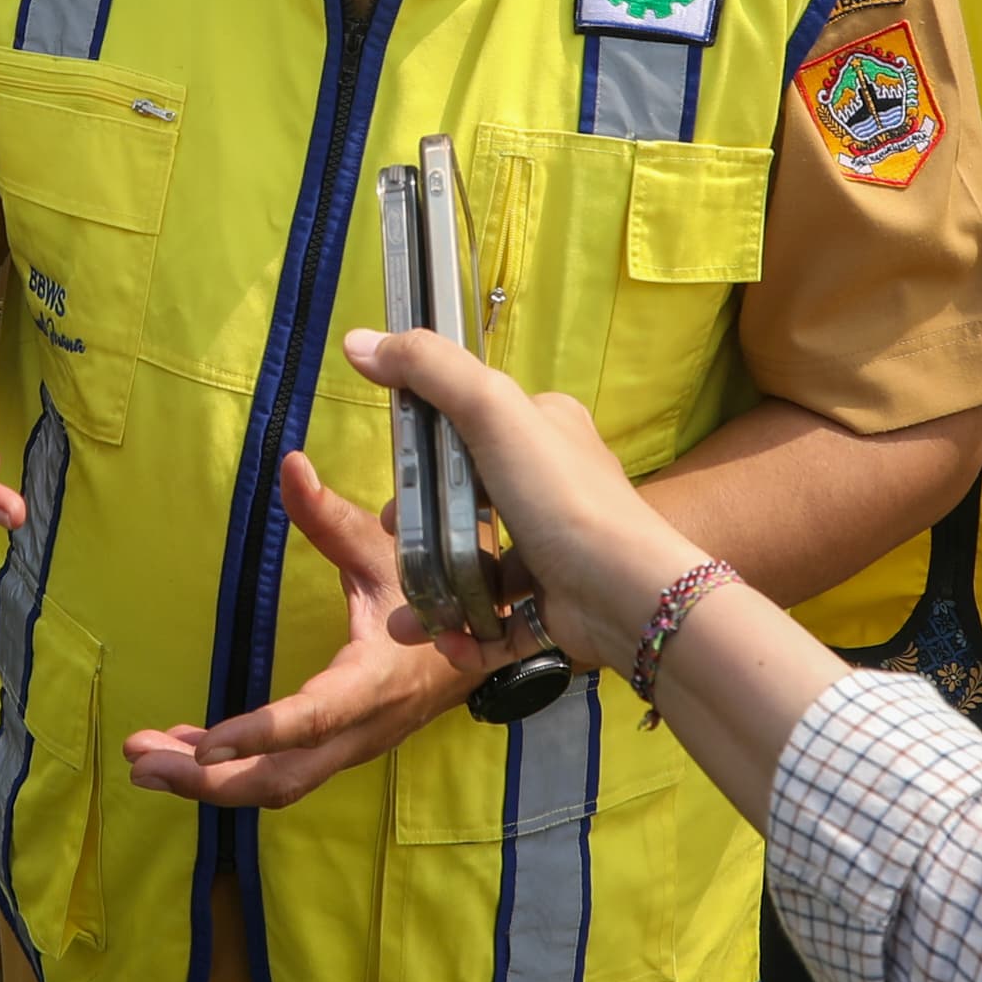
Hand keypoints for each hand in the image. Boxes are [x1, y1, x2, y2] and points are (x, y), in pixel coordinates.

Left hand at [127, 446, 478, 805]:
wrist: (484, 645)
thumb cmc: (435, 593)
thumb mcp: (386, 550)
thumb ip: (331, 517)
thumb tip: (290, 465)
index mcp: (375, 681)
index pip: (314, 720)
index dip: (259, 736)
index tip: (203, 747)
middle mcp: (362, 729)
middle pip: (283, 776)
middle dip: (210, 780)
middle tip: (141, 760)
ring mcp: (350, 747)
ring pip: (276, 783)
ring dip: (208, 782)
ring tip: (143, 761)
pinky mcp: (338, 750)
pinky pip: (281, 772)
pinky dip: (230, 767)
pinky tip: (183, 752)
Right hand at [311, 326, 699, 677]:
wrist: (624, 591)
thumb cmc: (559, 495)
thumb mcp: (491, 410)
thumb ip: (428, 369)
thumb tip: (357, 340)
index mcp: (545, 430)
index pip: (478, 424)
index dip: (431, 445)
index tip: (395, 470)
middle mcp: (553, 486)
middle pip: (471, 501)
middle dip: (422, 526)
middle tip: (392, 539)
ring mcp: (555, 550)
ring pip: (479, 569)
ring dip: (435, 593)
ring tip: (405, 619)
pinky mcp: (555, 607)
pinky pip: (499, 623)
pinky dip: (468, 636)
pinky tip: (444, 641)